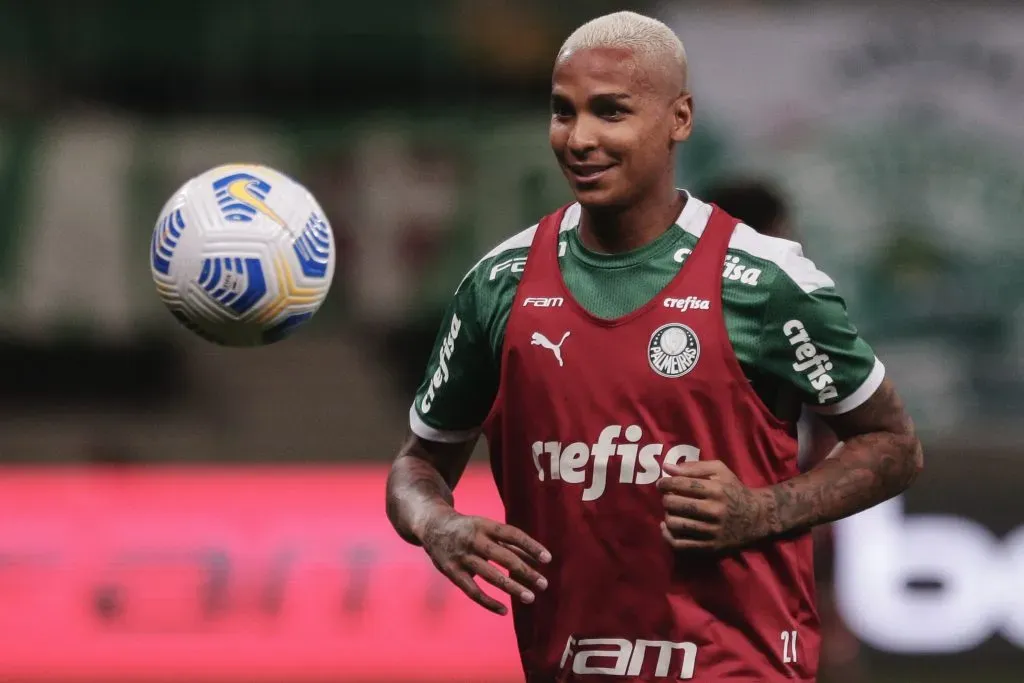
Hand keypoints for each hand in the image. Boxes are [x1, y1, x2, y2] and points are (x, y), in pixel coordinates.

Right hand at [418, 508, 551, 614]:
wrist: (432, 525)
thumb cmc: (468, 528)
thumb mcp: (486, 527)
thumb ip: (508, 543)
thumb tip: (534, 558)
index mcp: (484, 525)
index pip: (512, 535)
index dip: (530, 546)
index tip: (547, 559)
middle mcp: (473, 540)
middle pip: (503, 557)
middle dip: (525, 571)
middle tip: (543, 584)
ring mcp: (462, 557)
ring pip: (490, 576)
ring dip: (512, 587)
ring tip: (530, 598)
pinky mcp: (452, 573)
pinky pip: (472, 591)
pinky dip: (488, 602)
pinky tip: (504, 610)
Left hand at [656, 460, 771, 552]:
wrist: (758, 518)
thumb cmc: (734, 490)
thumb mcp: (720, 471)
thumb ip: (694, 467)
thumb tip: (667, 468)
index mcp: (716, 489)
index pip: (680, 484)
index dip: (665, 483)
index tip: (662, 484)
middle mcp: (714, 511)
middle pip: (674, 504)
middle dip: (666, 499)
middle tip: (668, 497)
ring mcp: (712, 531)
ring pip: (674, 524)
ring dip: (667, 516)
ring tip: (671, 511)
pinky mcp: (710, 547)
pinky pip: (680, 544)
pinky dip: (668, 536)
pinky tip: (667, 527)